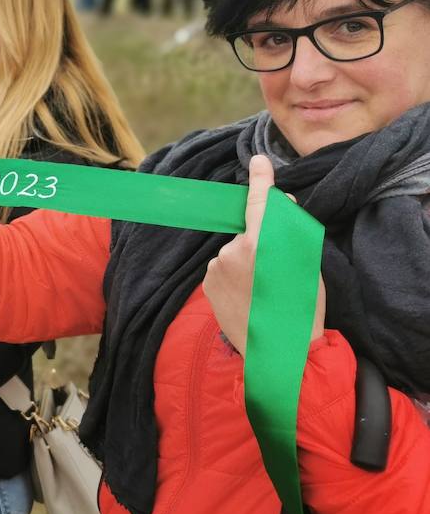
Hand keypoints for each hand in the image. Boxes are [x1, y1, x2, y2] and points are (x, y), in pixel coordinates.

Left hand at [202, 155, 325, 355]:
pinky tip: (247, 299)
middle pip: (248, 234)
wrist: (280, 352)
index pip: (260, 202)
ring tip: (262, 293)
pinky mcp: (207, 282)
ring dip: (245, 265)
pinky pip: (222, 270)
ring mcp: (217, 266)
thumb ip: (291, 232)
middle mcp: (235, 249)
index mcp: (265, 243)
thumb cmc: (302, 308)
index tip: (258, 161)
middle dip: (260, 245)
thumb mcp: (307, 264)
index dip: (261, 180)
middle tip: (276, 276)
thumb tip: (279, 206)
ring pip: (234, 253)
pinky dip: (233, 279)